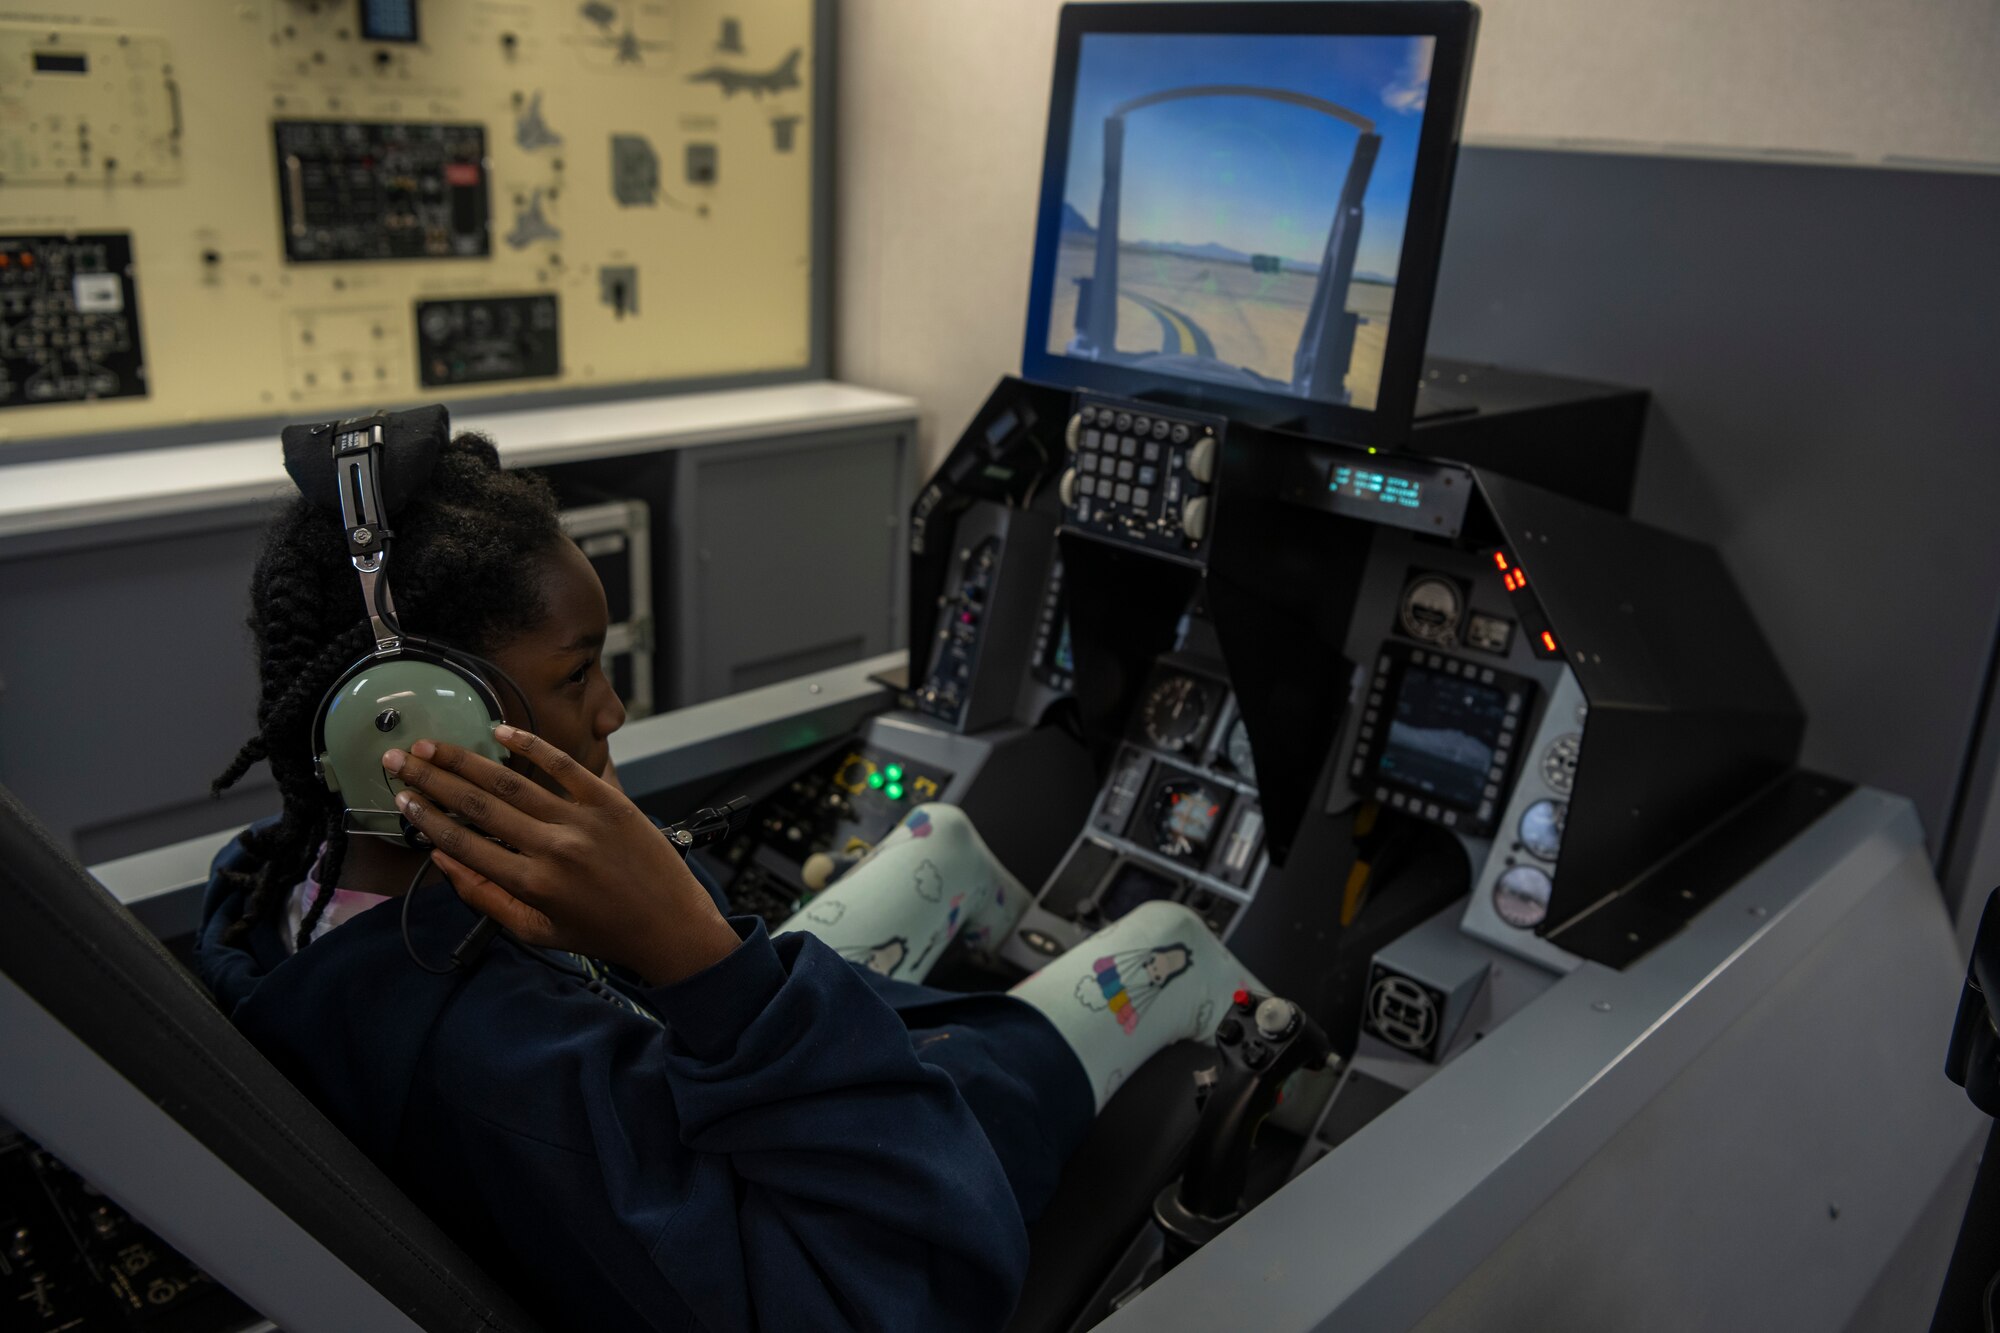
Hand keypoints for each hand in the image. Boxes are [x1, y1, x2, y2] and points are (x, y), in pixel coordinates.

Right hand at [382, 726, 740, 985]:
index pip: (464, 845)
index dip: (427, 820)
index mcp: (531, 885)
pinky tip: (500, 731)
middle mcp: (552, 849)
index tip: (402, 799)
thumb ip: (487, 897)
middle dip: (432, 780)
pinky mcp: (611, 801)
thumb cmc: (601, 932)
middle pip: (478, 806)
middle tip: (400, 759)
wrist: (670, 926)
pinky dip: (531, 746)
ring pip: (512, 784)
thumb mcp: (537, 931)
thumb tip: (444, 862)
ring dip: (466, 761)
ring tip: (433, 745)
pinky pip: (565, 766)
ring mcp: (582, 821)